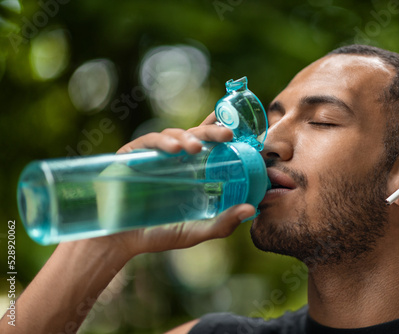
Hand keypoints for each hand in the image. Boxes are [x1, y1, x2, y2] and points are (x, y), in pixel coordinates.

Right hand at [104, 114, 255, 258]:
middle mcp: (175, 159)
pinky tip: (173, 149)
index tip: (243, 130)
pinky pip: (149, 142)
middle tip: (227, 135)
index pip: (211, 146)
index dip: (224, 133)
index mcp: (192, 171)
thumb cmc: (158, 234)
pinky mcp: (132, 155)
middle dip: (212, 131)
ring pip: (175, 135)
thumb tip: (252, 210)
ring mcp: (154, 155)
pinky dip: (162, 142)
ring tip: (196, 148)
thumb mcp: (196, 231)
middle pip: (197, 135)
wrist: (119, 241)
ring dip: (187, 137)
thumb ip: (223, 223)